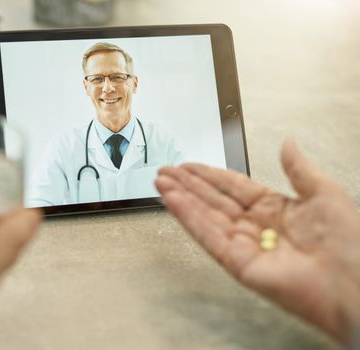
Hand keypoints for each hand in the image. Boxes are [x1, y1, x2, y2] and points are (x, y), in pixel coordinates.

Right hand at [155, 139, 359, 343]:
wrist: (352, 281)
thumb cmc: (348, 242)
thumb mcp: (325, 192)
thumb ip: (298, 168)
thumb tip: (288, 142)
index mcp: (274, 208)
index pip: (232, 187)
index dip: (209, 174)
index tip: (189, 165)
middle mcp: (255, 226)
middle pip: (213, 199)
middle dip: (188, 184)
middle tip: (165, 170)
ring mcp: (244, 244)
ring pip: (205, 216)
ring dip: (181, 198)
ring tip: (160, 181)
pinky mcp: (236, 262)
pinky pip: (207, 236)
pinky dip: (188, 217)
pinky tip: (172, 200)